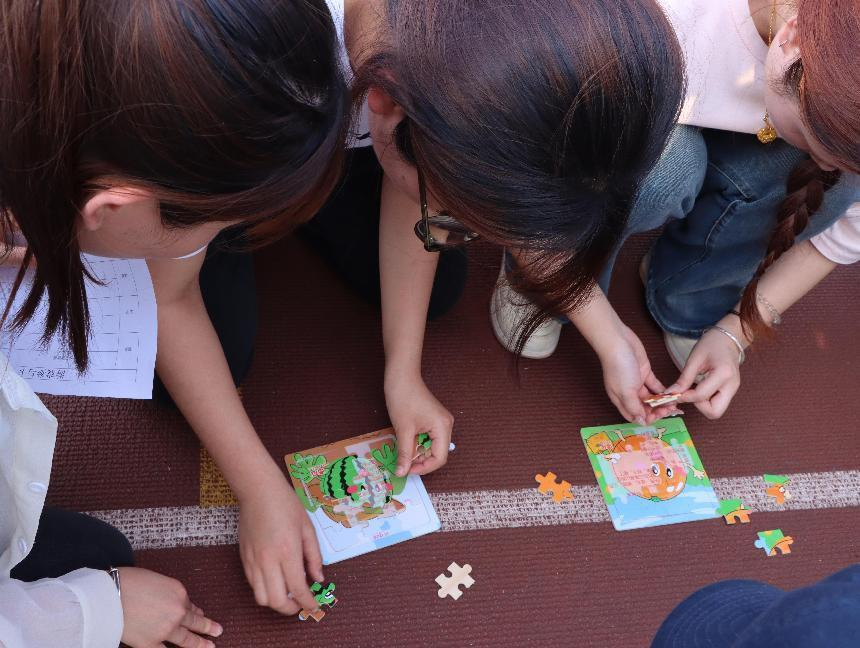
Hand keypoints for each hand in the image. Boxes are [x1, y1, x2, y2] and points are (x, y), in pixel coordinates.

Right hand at [118, 567, 221, 647]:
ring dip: (200, 644)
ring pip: (187, 640)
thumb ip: (170, 594)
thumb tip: (178, 603)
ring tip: (211, 646)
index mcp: (180, 593)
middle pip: (196, 622)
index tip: (199, 614)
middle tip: (219, 631)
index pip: (190, 605)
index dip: (195, 611)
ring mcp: (166, 629)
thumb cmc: (129, 581)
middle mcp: (178, 611)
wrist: (110, 595)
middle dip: (208, 627)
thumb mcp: (157, 580)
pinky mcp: (151, 643)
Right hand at [238, 475, 323, 616]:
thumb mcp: (307, 528)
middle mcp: (268, 561)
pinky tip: (275, 581)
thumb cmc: (286, 505)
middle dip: (290, 609)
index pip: (297, 590)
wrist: (258, 491)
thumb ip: (314, 556)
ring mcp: (253, 561)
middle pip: (276, 601)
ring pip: (260, 598)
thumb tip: (318, 579)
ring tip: (287, 594)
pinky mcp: (243, 558)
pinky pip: (252, 584)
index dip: (307, 603)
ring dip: (275, 602)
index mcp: (288, 552)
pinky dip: (264, 590)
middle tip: (301, 604)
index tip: (314, 606)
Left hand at [384, 373, 452, 476]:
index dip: (424, 468)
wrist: (401, 377)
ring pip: (432, 446)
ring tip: (403, 452)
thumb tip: (401, 473)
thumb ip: (405, 453)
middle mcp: (446, 425)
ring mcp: (440, 422)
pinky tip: (406, 442)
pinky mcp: (433, 419)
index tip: (407, 470)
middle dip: (421, 460)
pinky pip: (428, 437)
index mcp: (443, 427)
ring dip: (418, 452)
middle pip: (437, 453)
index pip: (440, 458)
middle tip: (403, 463)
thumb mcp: (403, 430)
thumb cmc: (403, 399)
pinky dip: (418, 443)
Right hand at [598, 324, 678, 424]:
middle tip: (669, 410)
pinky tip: (671, 393)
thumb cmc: (618, 367)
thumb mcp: (625, 391)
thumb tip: (641, 421)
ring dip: (661, 401)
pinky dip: (663, 390)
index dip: (646, 418)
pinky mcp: (645, 372)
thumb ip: (633, 407)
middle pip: (644, 407)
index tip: (657, 415)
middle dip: (657, 411)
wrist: (618, 342)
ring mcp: (637, 382)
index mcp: (620, 399)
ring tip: (673, 402)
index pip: (634, 415)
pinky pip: (655, 385)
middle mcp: (629, 393)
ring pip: (651, 397)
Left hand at [669, 327, 741, 418]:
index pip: (701, 395)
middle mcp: (732, 385)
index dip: (685, 397)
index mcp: (723, 374)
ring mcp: (733, 390)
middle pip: (715, 412)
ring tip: (692, 390)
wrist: (727, 339)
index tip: (674, 393)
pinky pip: (717, 404)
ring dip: (702, 405)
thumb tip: (671, 393)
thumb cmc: (711, 344)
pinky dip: (706, 401)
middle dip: (698, 407)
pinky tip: (698, 389)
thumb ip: (684, 378)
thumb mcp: (694, 358)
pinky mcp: (731, 391)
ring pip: (716, 411)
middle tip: (688, 394)